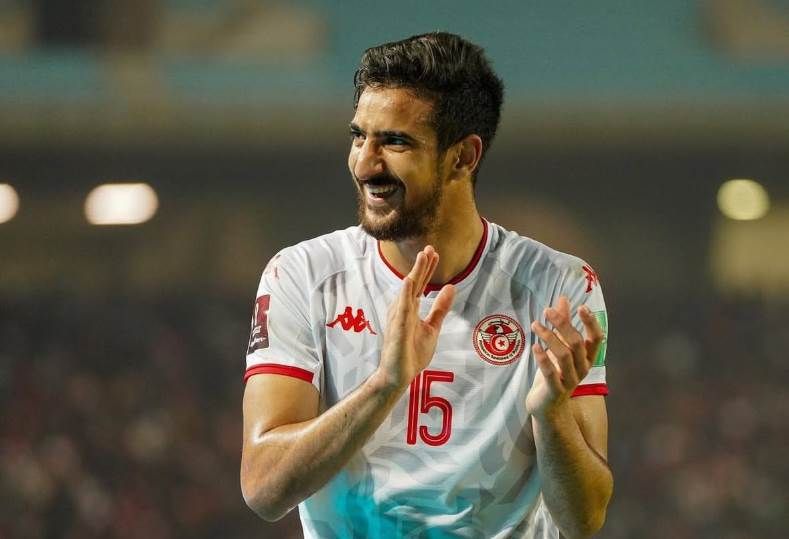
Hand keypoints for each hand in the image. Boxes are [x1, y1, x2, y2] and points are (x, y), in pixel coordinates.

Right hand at [375, 246, 455, 391]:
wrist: (400, 374)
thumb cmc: (412, 352)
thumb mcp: (432, 327)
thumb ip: (440, 308)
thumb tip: (450, 287)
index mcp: (410, 309)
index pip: (420, 284)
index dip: (427, 269)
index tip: (434, 253)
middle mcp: (402, 310)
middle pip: (414, 283)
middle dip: (422, 265)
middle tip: (430, 247)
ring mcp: (399, 318)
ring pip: (408, 292)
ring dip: (415, 273)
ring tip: (422, 257)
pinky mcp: (398, 329)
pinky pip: (402, 310)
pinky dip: (404, 295)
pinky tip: (408, 282)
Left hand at [526, 296, 603, 418]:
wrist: (547, 406)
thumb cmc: (555, 372)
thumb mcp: (560, 346)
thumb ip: (563, 324)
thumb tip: (563, 299)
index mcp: (587, 357)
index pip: (596, 338)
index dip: (591, 323)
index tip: (581, 307)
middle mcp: (582, 368)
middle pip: (577, 343)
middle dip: (563, 325)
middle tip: (547, 311)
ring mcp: (570, 380)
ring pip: (563, 356)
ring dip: (549, 337)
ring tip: (535, 325)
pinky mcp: (555, 390)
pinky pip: (551, 373)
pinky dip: (542, 358)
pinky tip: (534, 346)